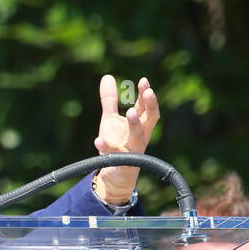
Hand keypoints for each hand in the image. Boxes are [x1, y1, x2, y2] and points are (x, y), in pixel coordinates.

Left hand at [92, 74, 159, 204]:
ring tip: (129, 112)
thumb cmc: (116, 143)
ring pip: (138, 137)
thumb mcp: (110, 119)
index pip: (145, 107)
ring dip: (135, 125)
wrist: (115, 173)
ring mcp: (132, 150)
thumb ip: (110, 100)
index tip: (144, 81)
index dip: (145, 94)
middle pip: (150, 119)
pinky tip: (98, 140)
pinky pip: (115, 155)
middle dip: (150, 105)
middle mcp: (140, 136)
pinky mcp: (121, 162)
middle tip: (148, 92)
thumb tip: (108, 76)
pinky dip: (107, 147)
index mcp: (139, 124)